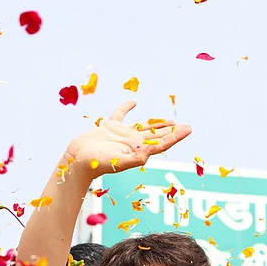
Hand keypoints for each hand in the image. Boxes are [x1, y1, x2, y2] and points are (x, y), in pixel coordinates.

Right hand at [64, 101, 190, 177]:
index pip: (162, 143)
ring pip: (143, 127)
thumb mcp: (121, 161)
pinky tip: (133, 103)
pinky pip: (120, 115)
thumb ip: (138, 157)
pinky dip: (126, 108)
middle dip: (171, 132)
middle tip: (185, 127)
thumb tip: (153, 151)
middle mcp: (133, 143)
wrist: (78, 159)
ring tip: (169, 121)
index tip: (188, 129)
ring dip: (156, 124)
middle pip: (157, 136)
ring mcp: (122, 135)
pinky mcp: (109, 128)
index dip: (176, 136)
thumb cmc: (98, 163)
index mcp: (138, 150)